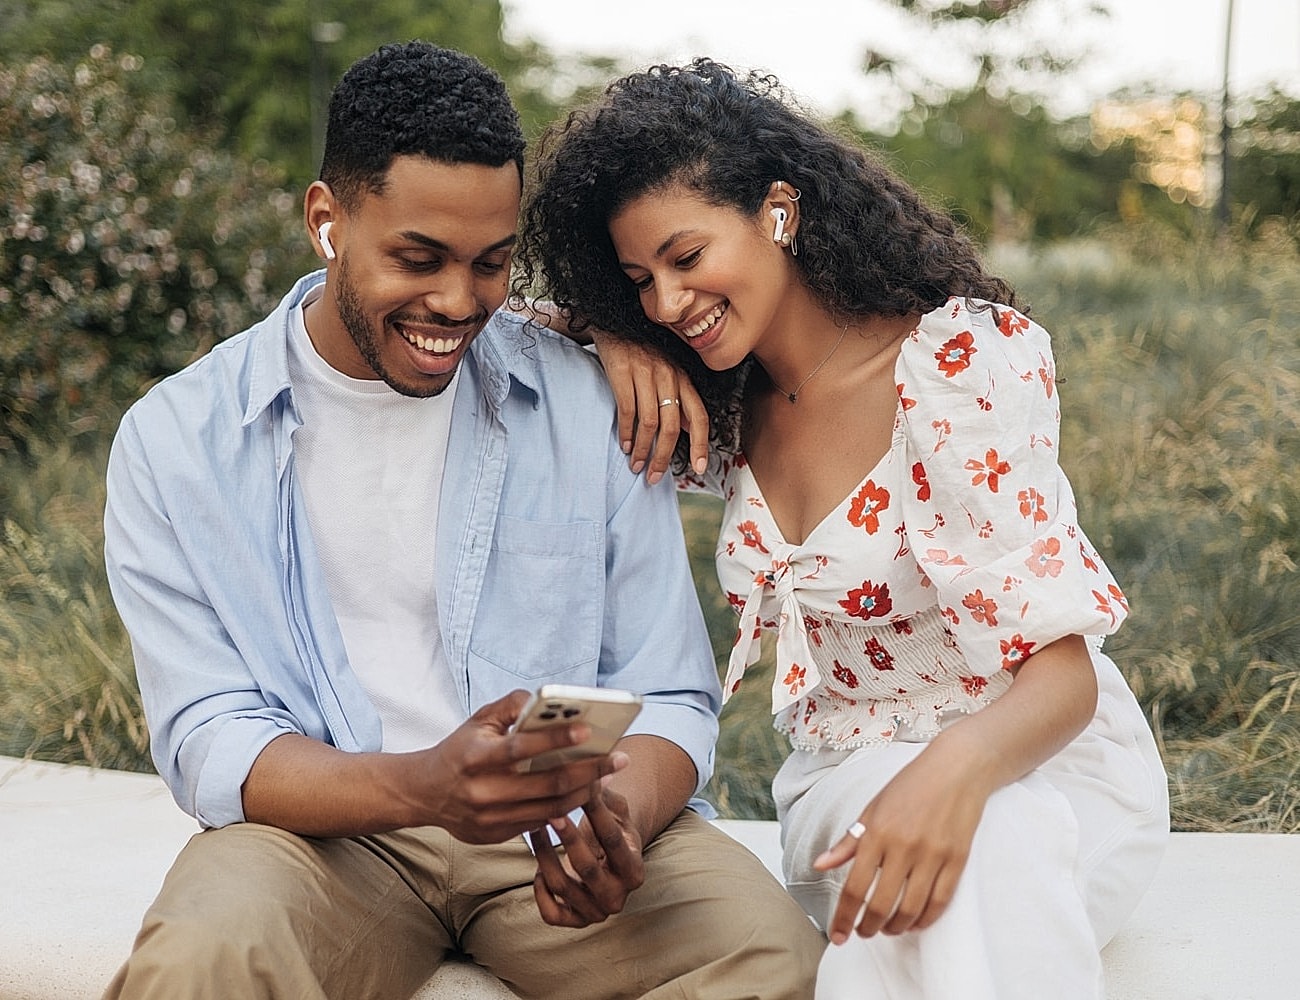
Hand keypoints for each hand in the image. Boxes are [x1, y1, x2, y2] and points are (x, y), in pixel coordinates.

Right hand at [419, 691, 626, 844]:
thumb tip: (545, 701)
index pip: (521, 747)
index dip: (555, 739)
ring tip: (608, 775)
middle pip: (547, 784)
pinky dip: (567, 808)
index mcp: (475, 757)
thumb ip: (511, 706)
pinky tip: (585, 792)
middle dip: (589, 770)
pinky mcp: (497, 836)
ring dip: (585, 791)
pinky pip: (541, 824)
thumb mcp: (478, 721)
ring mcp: (490, 818)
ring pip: (551, 808)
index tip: (588, 731)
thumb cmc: (459, 750)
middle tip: (618, 758)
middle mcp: (483, 791)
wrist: (424, 794)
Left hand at [527, 783, 645, 926]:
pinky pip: (550, 912)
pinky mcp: (574, 921)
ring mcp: (595, 912)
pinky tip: (538, 868)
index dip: (596, 813)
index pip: (613, 840)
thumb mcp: (617, 812)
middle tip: (552, 811)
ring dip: (544, 855)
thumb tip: (595, 773)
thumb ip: (606, 795)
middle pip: (587, 867)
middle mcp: (618, 897)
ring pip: (562, 886)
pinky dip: (540, 890)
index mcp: (634, 871)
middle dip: (567, 837)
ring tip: (535, 828)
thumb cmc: (612, 830)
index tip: (580, 790)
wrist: (608, 865)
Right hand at [590, 330, 708, 484]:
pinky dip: (626, 432)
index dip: (700, 444)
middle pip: (672, 426)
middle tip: (654, 476)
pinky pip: (627, 410)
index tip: (698, 468)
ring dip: (643, 449)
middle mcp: (668, 376)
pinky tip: (624, 445)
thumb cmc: (642, 352)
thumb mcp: (667, 372)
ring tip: (636, 465)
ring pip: (650, 422)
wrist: (614, 321)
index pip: (699, 416)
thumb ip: (678, 399)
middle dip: (664, 457)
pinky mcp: (622, 371)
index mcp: (682, 378)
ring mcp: (646, 373)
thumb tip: (689, 429)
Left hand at [812, 738, 993, 942]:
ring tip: (887, 930)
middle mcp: (903, 846)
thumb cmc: (910, 786)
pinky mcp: (957, 859)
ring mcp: (932, 854)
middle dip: (868, 927)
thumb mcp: (872, 808)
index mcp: (877, 832)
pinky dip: (925, 920)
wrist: (956, 768)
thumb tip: (819, 864)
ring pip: (911, 908)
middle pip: (881, 904)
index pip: (854, 886)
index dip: (844, 917)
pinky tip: (915, 922)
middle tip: (863, 933)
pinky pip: (940, 902)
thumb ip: (849, 841)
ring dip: (896, 927)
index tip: (838, 937)